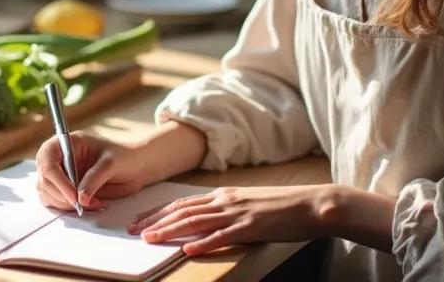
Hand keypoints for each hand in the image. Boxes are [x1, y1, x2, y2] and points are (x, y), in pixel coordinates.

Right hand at [35, 131, 146, 210]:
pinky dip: (69, 208)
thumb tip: (80, 198)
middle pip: (44, 180)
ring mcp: (60, 175)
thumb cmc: (123, 156)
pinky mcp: (64, 190)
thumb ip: (94, 178)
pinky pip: (56, 202)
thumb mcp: (111, 163)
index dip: (57, 180)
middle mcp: (58, 158)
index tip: (73, 196)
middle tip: (83, 204)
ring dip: (66, 204)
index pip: (47, 161)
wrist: (135, 167)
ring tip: (93, 203)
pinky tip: (89, 205)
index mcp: (65, 143)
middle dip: (62, 196)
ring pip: (47, 194)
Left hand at [127, 185, 335, 255]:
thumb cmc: (282, 207)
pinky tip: (188, 249)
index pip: (182, 203)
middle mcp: (225, 201)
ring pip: (196, 221)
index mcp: (223, 195)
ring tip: (150, 239)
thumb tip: (206, 222)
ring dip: (170, 230)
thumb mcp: (248, 203)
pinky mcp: (251, 227)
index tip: (139, 221)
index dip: (158, 212)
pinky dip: (203, 243)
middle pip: (182, 211)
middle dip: (155, 221)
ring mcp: (237, 213)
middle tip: (133, 232)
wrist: (311, 204)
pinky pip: (223, 236)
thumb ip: (226, 210)